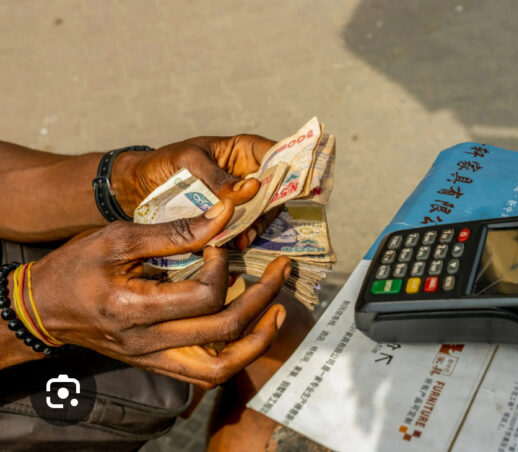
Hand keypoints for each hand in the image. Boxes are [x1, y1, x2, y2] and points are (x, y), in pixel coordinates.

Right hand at [27, 195, 290, 387]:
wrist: (43, 309)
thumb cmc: (76, 267)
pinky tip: (254, 329)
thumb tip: (224, 215)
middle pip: (223, 331)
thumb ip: (174, 231)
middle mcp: (148, 343)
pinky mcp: (158, 364)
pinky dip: (237, 353)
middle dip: (262, 297)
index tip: (220, 243)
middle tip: (281, 270)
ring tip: (280, 310)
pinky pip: (207, 371)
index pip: (203, 297)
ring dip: (257, 339)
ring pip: (220, 366)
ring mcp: (154, 359)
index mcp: (134, 309)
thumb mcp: (117, 238)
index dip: (222, 266)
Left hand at [111, 135, 278, 248]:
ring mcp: (243, 197)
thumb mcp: (190, 163)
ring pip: (264, 211)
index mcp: (244, 149)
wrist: (138, 186)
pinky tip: (234, 244)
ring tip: (241, 240)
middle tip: (254, 224)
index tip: (287, 188)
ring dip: (256, 226)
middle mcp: (249, 172)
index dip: (290, 168)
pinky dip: (243, 236)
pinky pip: (247, 226)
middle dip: (268, 207)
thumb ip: (219, 178)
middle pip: (276, 189)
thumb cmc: (164, 163)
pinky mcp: (232, 216)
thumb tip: (252, 189)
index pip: (278, 153)